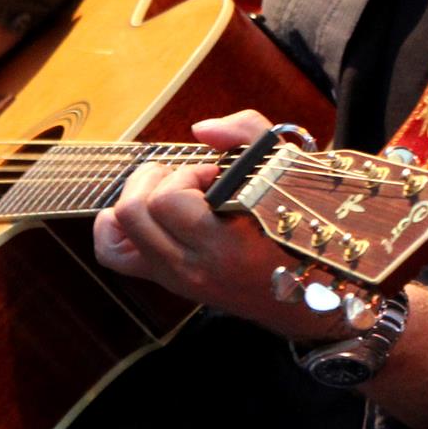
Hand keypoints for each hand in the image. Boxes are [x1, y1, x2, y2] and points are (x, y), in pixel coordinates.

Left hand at [92, 109, 322, 336]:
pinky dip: (116, 227)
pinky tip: (147, 213)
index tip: (218, 175)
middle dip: (158, 180)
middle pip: (134, 212)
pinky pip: (115, 254)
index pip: (170, 200)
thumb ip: (245, 133)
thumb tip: (200, 130)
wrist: (312, 298)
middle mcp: (192, 269)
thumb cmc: (301, 229)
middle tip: (192, 181)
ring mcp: (176, 280)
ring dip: (138, 198)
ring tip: (172, 193)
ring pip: (117, 232)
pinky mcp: (167, 282)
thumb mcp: (288, 170)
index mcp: (224, 245)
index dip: (190, 173)